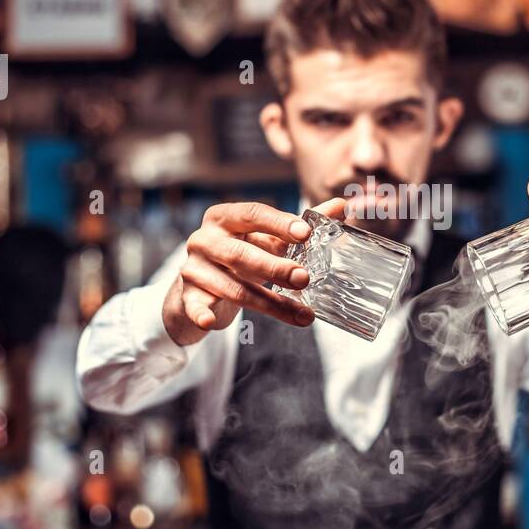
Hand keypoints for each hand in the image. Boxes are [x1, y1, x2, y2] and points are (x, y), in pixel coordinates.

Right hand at [162, 198, 346, 346]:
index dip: (279, 223)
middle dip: (275, 268)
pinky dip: (202, 313)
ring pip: (233, 287)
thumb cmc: (239, 256)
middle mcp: (204, 239)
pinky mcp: (187, 295)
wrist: (200, 286)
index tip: (306, 233)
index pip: (252, 214)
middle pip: (241, 253)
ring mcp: (193, 267)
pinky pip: (195, 306)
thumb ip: (300, 225)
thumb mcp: (266, 239)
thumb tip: (341, 205)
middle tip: (305, 278)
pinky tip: (210, 322)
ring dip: (270, 303)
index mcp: (224, 217)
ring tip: (302, 314)